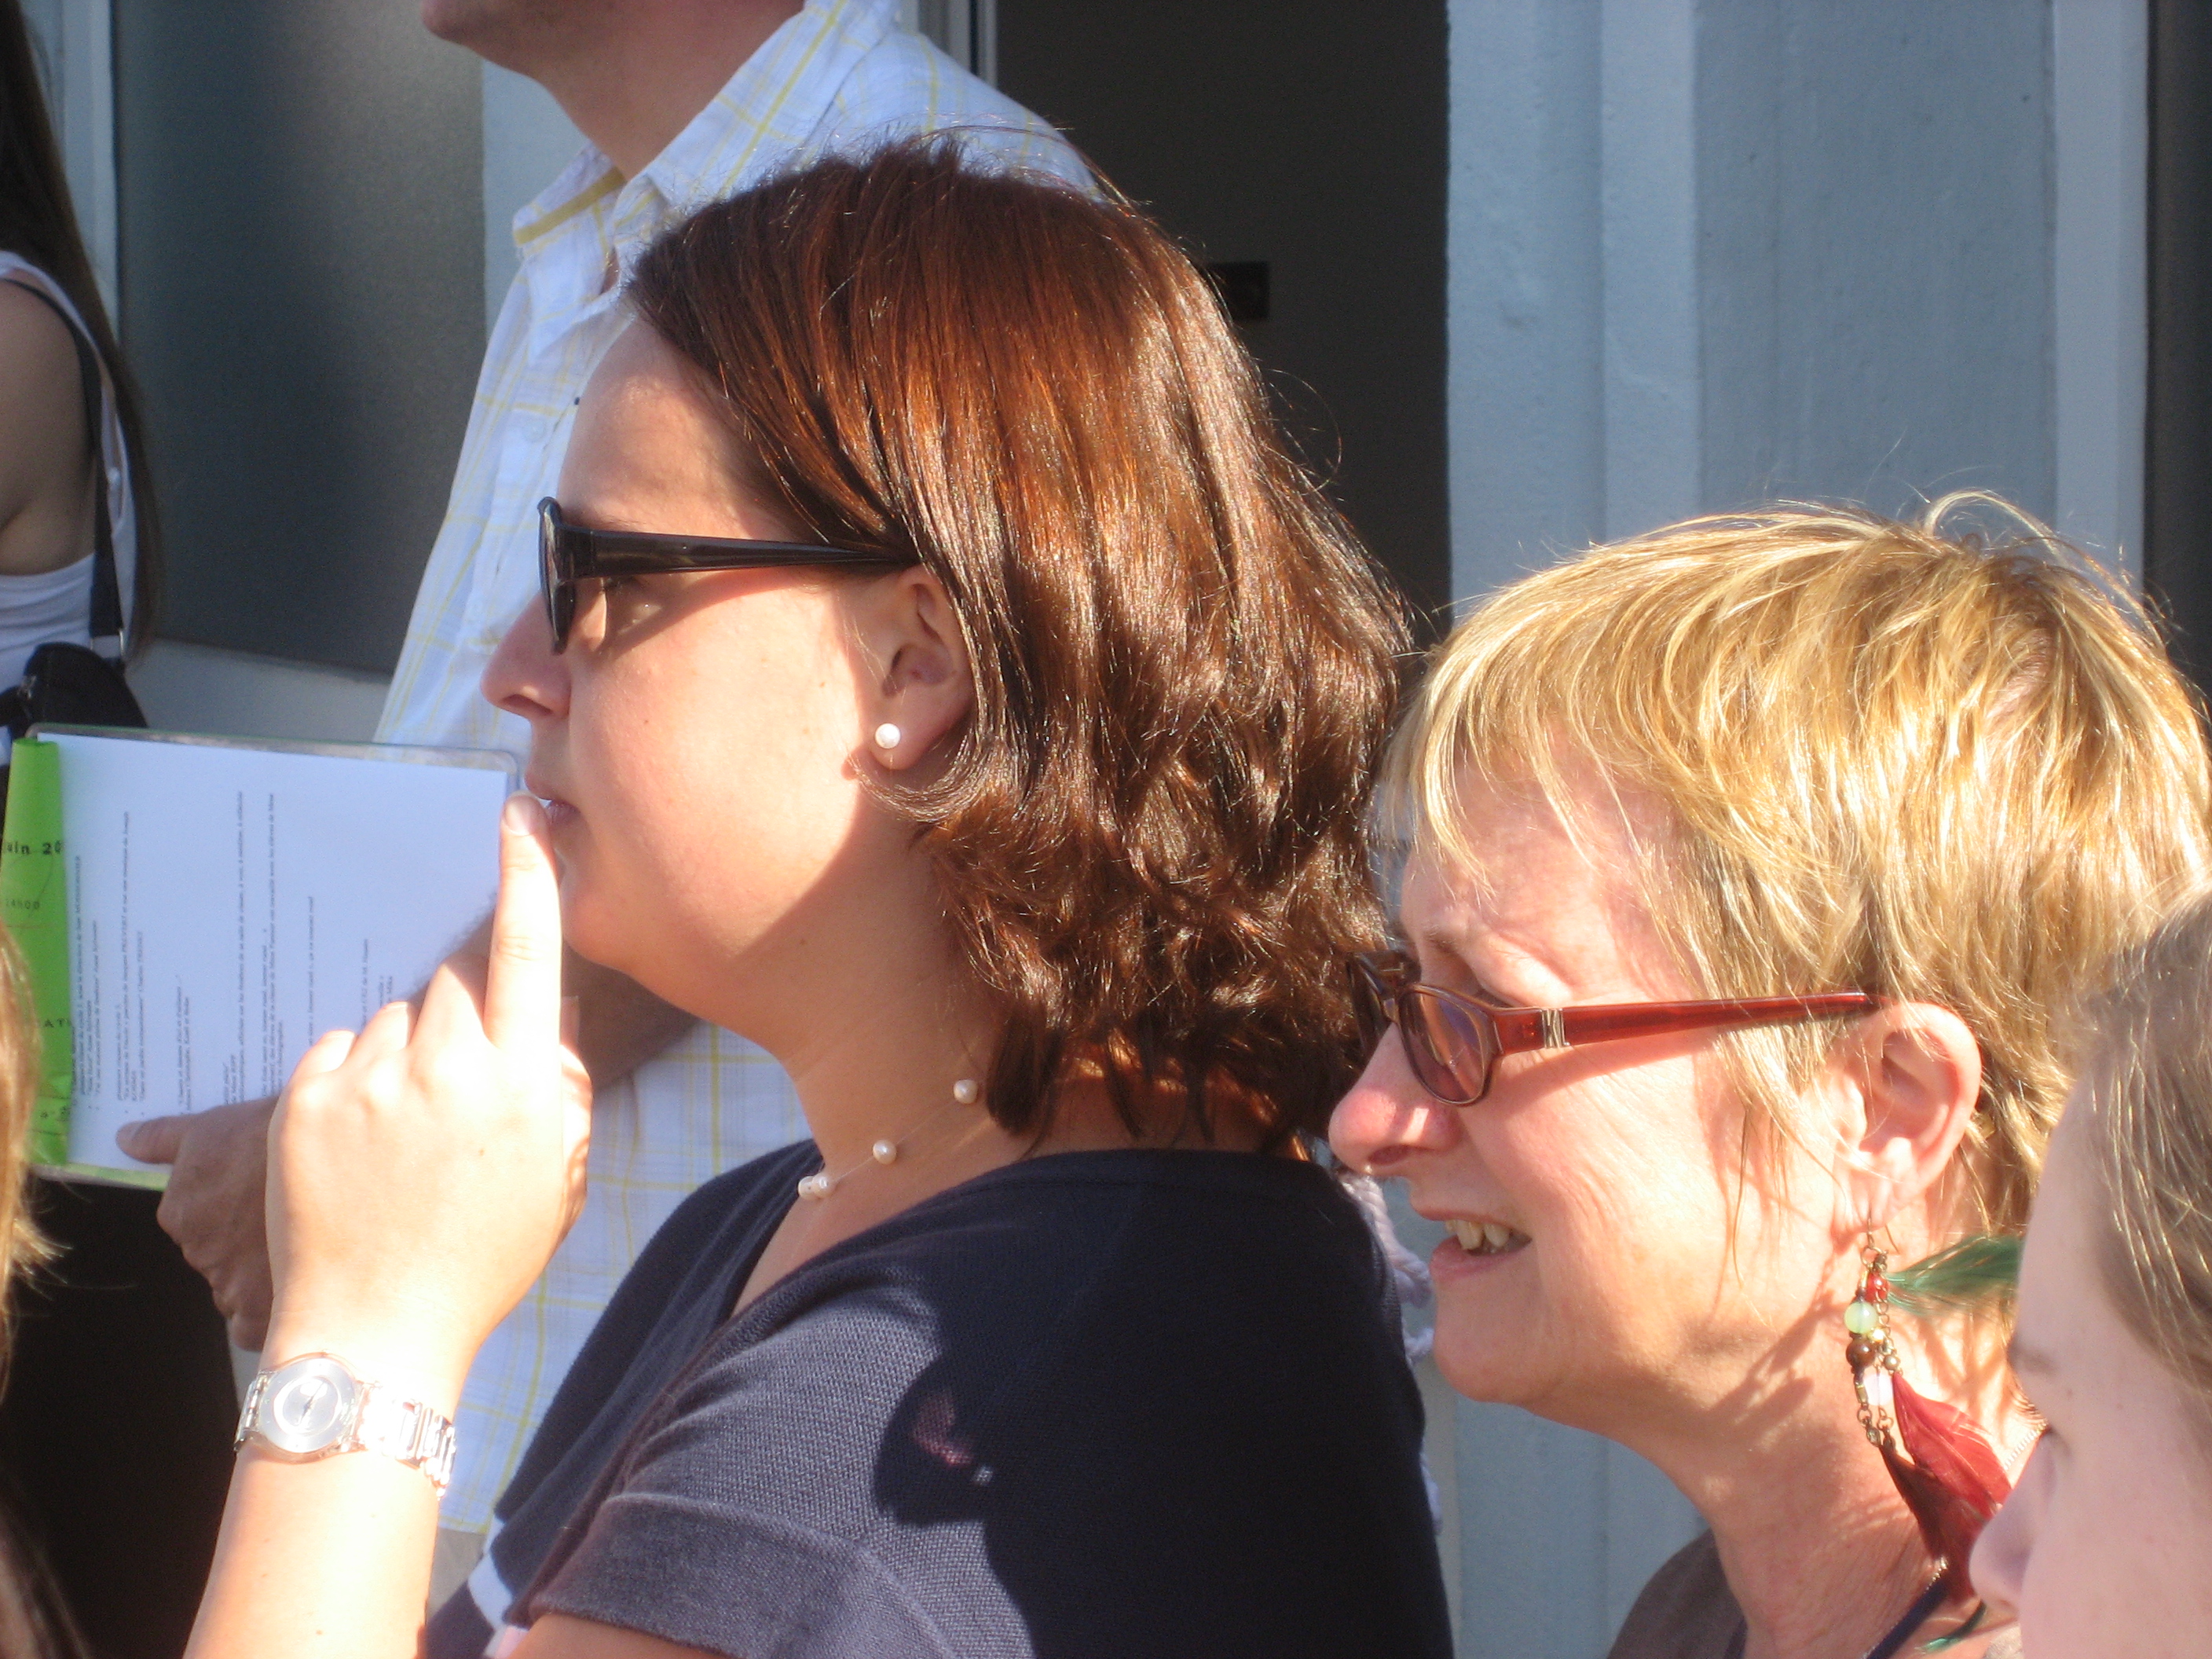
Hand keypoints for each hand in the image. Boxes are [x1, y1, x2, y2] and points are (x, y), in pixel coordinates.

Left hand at [116, 1095, 277, 1348]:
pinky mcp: (259, 1311)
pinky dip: (270, 1317)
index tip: (257, 1200)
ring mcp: (229, 1283)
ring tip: (302, 1250)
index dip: (230, 1213)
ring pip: (240, 1292)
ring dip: (262, 1279)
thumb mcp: (214, 1125)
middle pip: (220, 1259)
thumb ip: (163, 1138)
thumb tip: (126, 1138)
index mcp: (181, 1210)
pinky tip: (295, 1291)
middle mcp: (198, 1250)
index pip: (194, 1224)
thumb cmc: (273, 1139)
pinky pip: (255, 1329)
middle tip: (285, 1222)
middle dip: (247, 1246)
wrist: (333, 1165)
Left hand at [261, 795, 591, 1397]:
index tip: (521, 813)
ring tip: (402, 1139)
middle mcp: (447, 1064)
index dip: (528, 875)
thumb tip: (540, 1010)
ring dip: (403, 1058)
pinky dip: (350, 1082)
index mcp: (520, 1080)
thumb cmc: (484, 1258)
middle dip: (461, 1017)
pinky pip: (338, 1051)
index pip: (527, 950)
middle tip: (457, 1089)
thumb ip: (556, 1082)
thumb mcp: (558, 1174)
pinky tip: (360, 1145)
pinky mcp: (305, 1098)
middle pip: (455, 982)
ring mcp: (371, 1078)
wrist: (378, 1329)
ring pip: (395, 1022)